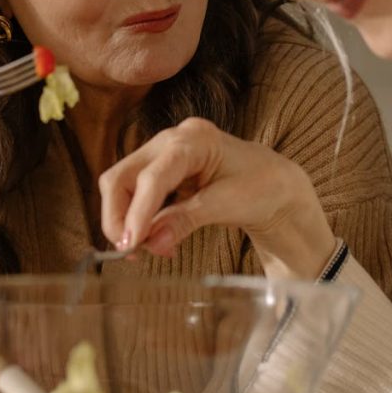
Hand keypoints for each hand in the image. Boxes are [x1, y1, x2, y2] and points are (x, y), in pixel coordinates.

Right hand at [99, 117, 335, 278]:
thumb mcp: (227, 205)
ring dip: (125, 221)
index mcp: (194, 139)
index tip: (130, 245)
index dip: (137, 213)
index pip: (153, 176)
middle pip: (122, 176)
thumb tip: (152, 244)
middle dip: (118, 217)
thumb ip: (186, 221)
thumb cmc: (260, 186)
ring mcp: (161, 152)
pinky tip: (156, 238)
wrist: (273, 182)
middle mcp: (170, 139)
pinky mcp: (158, 169)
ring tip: (149, 250)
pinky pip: (133, 194)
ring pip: (121, 186)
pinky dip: (138, 219)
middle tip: (129, 252)